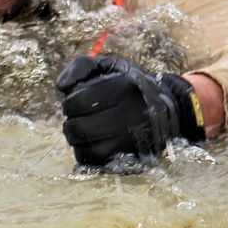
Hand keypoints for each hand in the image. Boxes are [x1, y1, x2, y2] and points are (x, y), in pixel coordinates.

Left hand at [56, 55, 205, 168]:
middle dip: (70, 123)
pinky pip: (99, 162)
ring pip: (89, 148)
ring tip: (81, 131)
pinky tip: (89, 143)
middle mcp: (132, 113)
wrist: (167, 108)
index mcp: (125, 86)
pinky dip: (87, 154)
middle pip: (81, 127)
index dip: (69, 103)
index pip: (79, 100)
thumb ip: (81, 66)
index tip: (73, 102)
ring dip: (76, 141)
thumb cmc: (129, 83)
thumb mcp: (109, 65)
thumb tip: (60, 86)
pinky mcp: (135, 156)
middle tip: (75, 118)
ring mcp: (134, 137)